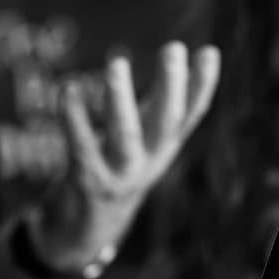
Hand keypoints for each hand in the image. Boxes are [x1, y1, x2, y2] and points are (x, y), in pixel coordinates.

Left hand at [30, 42, 219, 270]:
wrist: (85, 230)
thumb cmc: (117, 170)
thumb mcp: (145, 141)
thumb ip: (160, 106)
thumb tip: (182, 58)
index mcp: (163, 148)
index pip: (190, 115)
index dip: (202, 85)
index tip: (209, 52)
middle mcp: (147, 161)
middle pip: (165, 123)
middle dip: (171, 86)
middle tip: (173, 48)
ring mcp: (117, 174)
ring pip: (123, 135)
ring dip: (120, 99)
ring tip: (116, 63)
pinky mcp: (85, 180)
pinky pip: (80, 145)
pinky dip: (73, 116)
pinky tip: (69, 88)